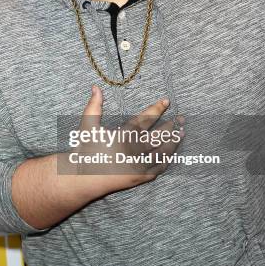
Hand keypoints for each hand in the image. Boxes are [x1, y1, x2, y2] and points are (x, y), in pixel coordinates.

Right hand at [59, 84, 183, 197]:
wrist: (83, 179)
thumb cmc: (85, 151)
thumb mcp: (87, 126)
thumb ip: (94, 106)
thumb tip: (95, 86)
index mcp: (124, 136)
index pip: (145, 119)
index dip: (157, 109)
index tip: (167, 101)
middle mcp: (135, 151)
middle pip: (159, 136)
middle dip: (171, 126)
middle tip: (181, 118)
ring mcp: (139, 166)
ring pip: (162, 152)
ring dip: (173, 142)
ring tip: (181, 133)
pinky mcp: (140, 178)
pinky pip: (158, 168)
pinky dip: (166, 160)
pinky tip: (171, 153)